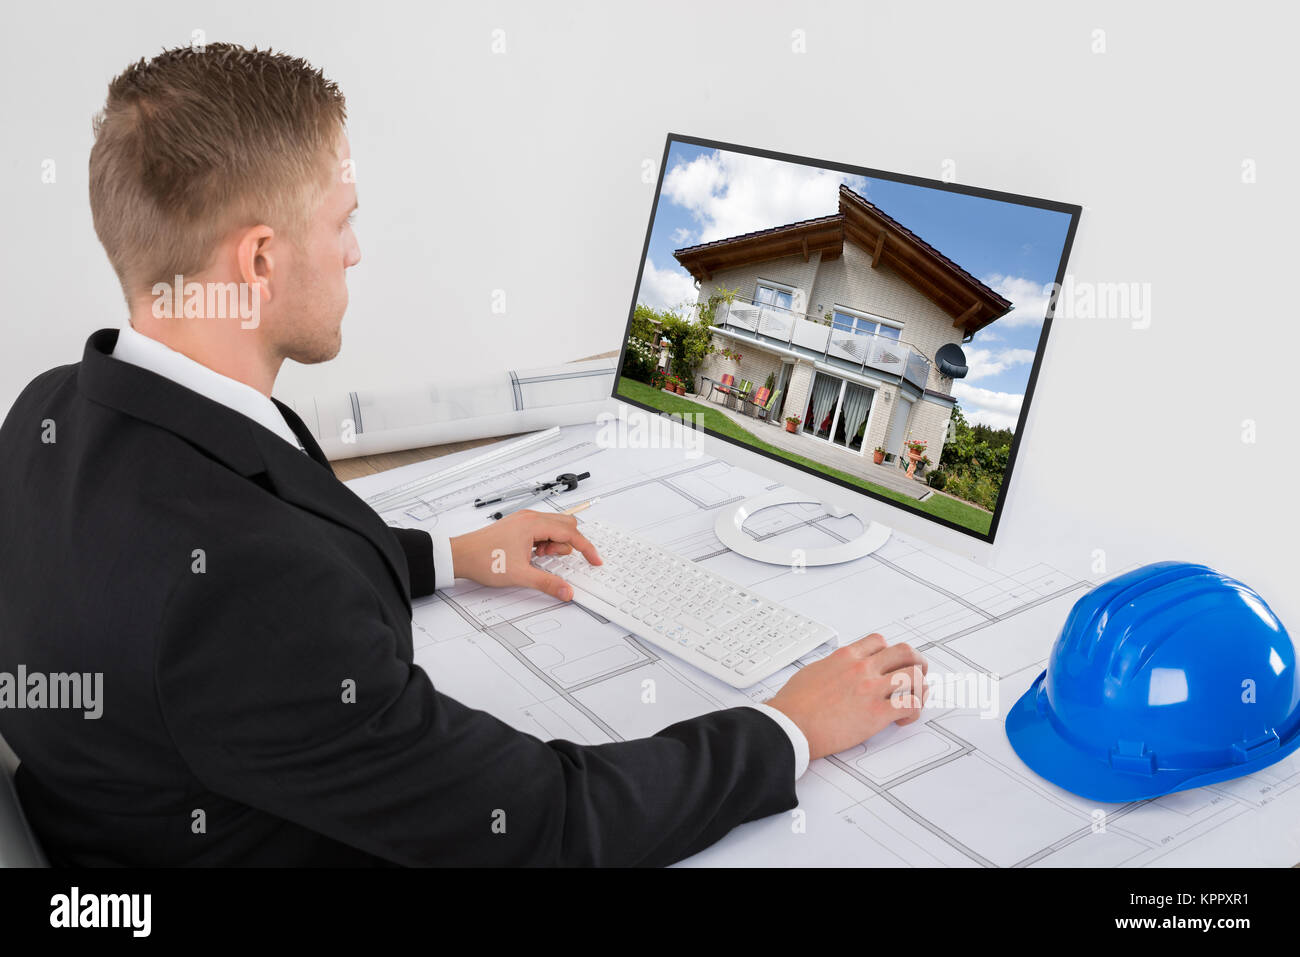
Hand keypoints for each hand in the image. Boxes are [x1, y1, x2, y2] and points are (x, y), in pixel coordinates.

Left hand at [449, 510, 600, 600]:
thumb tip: (566, 591)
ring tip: (538, 559)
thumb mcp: (520, 575)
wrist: (460, 555)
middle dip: (567, 545)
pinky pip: (542, 531)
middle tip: (555, 560)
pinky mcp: (518, 526)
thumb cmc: (484, 559)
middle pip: (566, 526)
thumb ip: (547, 583)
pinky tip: (532, 556)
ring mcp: (524, 521)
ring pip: (554, 528)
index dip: (587, 548)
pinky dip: (544, 543)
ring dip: (554, 545)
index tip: (595, 560)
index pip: (571, 533)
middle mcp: (530, 518)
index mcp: (533, 524)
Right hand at [765, 634, 927, 760]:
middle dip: (916, 662)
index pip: (879, 641)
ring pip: (914, 675)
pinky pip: (911, 704)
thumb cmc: (794, 704)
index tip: (889, 665)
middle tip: (915, 676)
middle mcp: (862, 668)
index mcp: (845, 656)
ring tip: (914, 699)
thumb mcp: (812, 671)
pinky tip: (904, 719)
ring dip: (920, 687)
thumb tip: (837, 671)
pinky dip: (914, 711)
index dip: (889, 652)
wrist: (789, 725)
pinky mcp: (876, 713)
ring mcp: (871, 689)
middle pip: (905, 651)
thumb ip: (832, 667)